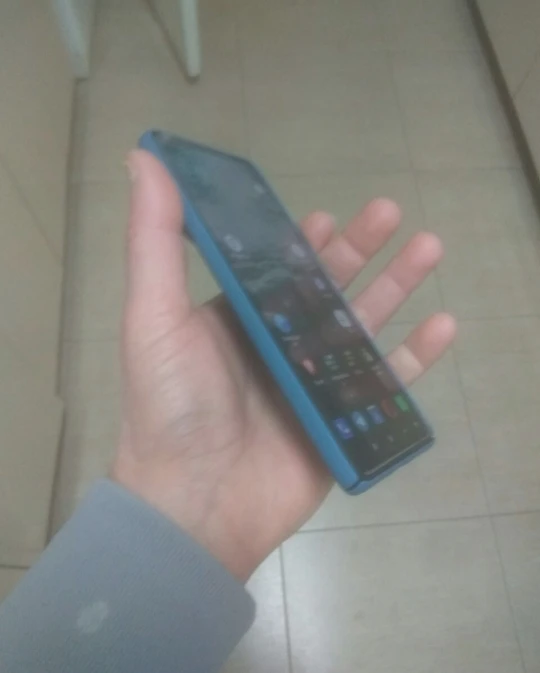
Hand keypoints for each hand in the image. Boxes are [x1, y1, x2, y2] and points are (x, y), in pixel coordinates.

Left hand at [112, 151, 455, 580]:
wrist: (194, 503)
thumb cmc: (172, 404)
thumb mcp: (153, 314)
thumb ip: (154, 238)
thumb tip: (145, 157)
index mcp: (236, 319)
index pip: (276, 269)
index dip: (302, 241)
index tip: (326, 215)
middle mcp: (275, 345)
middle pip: (328, 288)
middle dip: (360, 249)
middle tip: (391, 211)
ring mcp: (311, 383)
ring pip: (363, 326)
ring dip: (397, 285)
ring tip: (430, 247)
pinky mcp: (340, 421)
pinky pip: (386, 383)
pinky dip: (416, 355)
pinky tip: (445, 324)